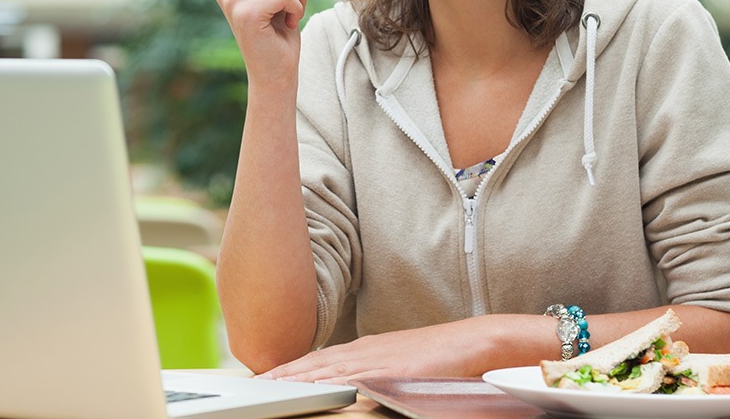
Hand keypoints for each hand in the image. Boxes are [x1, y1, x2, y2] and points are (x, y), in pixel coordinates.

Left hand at [255, 320, 493, 383]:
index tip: (268, 376)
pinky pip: (350, 377)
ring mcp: (375, 359)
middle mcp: (366, 351)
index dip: (293, 368)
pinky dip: (326, 381)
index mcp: (367, 348)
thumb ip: (376, 368)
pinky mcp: (388, 371)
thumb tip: (361, 380)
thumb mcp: (400, 361)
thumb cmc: (441, 355)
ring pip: (326, 369)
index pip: (321, 360)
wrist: (472, 342)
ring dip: (297, 378)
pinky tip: (310, 387)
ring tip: (271, 386)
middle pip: (316, 363)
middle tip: (257, 382)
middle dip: (285, 373)